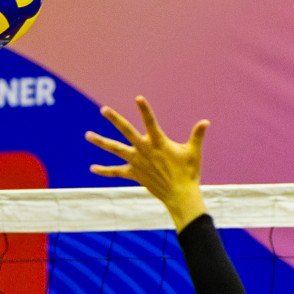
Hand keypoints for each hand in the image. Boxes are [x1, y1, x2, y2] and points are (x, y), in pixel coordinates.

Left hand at [85, 96, 209, 231]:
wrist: (180, 195)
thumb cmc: (189, 173)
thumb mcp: (194, 152)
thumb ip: (197, 135)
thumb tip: (205, 122)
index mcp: (159, 142)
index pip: (150, 122)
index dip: (144, 109)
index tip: (137, 98)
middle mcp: (145, 150)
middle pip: (126, 131)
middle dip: (115, 119)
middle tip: (103, 109)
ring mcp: (137, 162)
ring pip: (115, 150)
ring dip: (101, 142)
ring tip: (87, 135)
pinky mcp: (133, 174)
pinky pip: (116, 172)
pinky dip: (104, 171)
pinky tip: (92, 168)